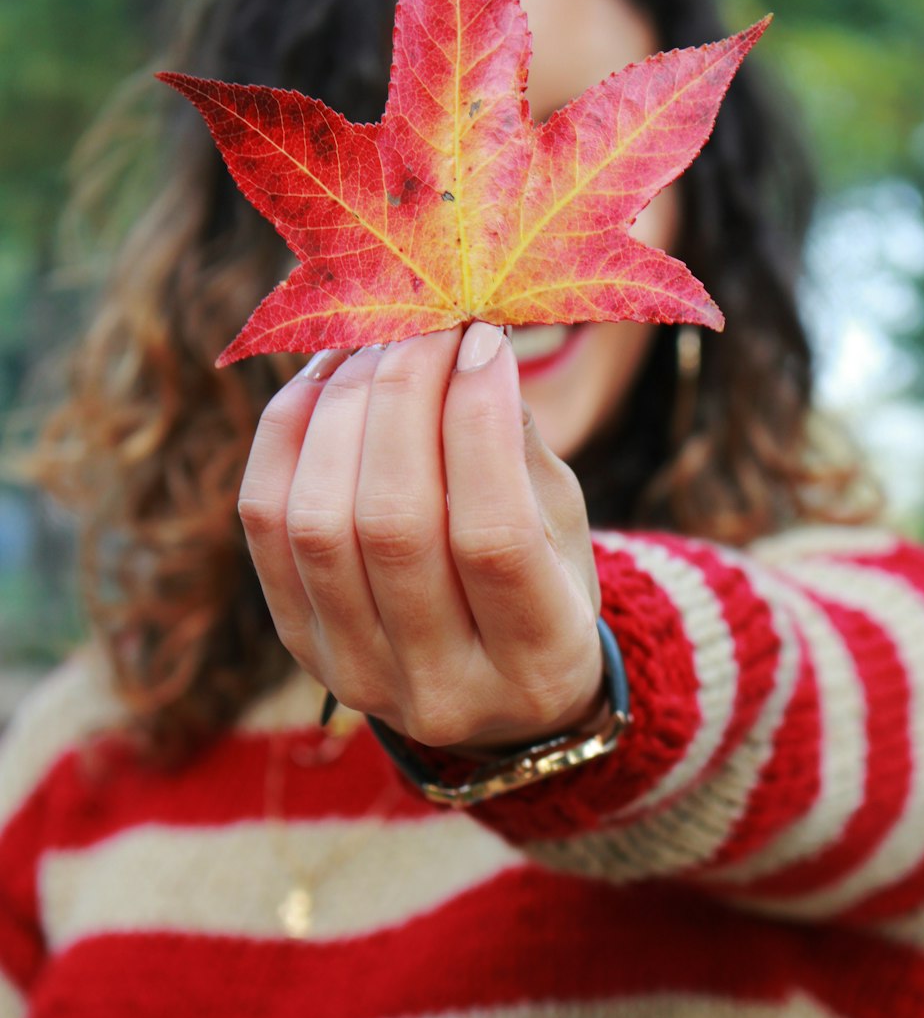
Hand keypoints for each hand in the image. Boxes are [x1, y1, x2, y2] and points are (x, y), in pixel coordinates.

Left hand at [238, 323, 603, 753]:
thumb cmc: (546, 584)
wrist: (493, 691)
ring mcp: (355, 671)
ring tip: (379, 346)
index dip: (480, 424)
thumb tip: (460, 339)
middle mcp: (440, 686)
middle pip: (394, 525)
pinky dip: (287, 433)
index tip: (482, 341)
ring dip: (344, 409)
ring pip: (320, 523)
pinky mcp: (299, 641)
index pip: (494, 537)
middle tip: (424, 325)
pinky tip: (326, 378)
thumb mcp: (564, 526)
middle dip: (405, 399)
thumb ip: (516, 445)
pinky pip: (266, 521)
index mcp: (537, 660)